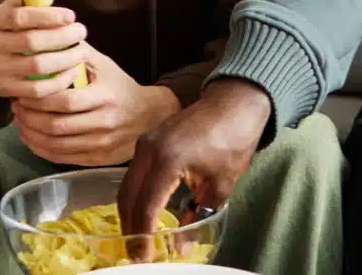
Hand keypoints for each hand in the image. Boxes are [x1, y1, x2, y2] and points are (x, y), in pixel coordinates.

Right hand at [0, 0, 91, 99]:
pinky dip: (58, 82)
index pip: (19, 17)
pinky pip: (36, 90)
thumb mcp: (9, 9)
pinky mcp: (5, 90)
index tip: (71, 16)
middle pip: (31, 42)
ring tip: (82, 52)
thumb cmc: (1, 30)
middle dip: (62, 37)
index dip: (48, 16)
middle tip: (82, 32)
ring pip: (36, 67)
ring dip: (65, 60)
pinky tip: (72, 72)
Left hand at [12, 46, 180, 166]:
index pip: (64, 101)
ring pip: (57, 146)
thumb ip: (77, 52)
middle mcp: (104, 123)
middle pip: (57, 126)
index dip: (38, 99)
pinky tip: (31, 138)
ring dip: (32, 135)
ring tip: (20, 122)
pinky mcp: (97, 159)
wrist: (149, 115)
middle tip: (16, 107)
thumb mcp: (104, 65)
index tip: (22, 92)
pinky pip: (63, 158)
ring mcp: (101, 144)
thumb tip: (49, 34)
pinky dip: (41, 150)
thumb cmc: (120, 86)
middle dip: (30, 118)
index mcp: (104, 96)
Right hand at [117, 78, 272, 258]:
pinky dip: (135, 195)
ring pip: (127, 185)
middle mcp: (148, 151)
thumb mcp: (220, 185)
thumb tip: (181, 246)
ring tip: (139, 237)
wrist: (235, 103)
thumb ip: (198, 216)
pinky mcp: (148, 140)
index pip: (146, 208)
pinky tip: (144, 211)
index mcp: (166, 161)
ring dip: (130, 212)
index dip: (142, 237)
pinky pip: (133, 173)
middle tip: (137, 253)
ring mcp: (145, 143)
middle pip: (127, 198)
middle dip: (129, 228)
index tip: (144, 258)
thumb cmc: (232, 141)